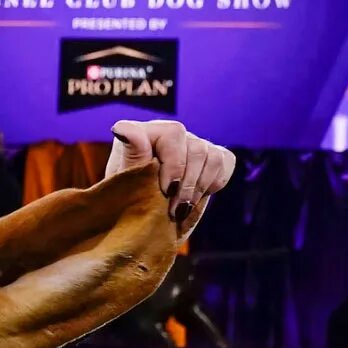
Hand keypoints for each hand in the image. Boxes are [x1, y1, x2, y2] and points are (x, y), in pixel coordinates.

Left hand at [105, 119, 234, 228]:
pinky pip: (224, 161)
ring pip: (211, 156)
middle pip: (195, 146)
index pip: (172, 132)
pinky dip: (213, 183)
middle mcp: (168, 133)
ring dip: (198, 187)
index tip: (163, 189)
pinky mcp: (209, 155)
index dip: (174, 163)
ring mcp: (190, 142)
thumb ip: (130, 156)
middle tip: (172, 208)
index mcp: (143, 133)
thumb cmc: (127, 200)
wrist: (141, 218)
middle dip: (186, 183)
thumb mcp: (124, 184)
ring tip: (181, 208)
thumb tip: (122, 128)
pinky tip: (195, 197)